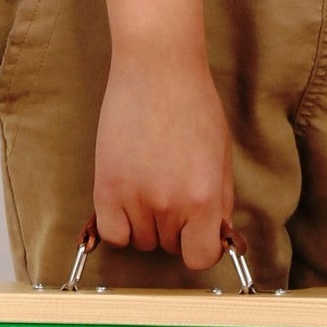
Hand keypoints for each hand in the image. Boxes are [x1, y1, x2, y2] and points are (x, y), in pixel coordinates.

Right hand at [92, 50, 233, 269]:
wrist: (156, 68)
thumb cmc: (193, 106)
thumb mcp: (220, 158)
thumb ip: (219, 203)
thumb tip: (214, 238)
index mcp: (203, 199)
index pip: (200, 257)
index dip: (199, 247)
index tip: (196, 234)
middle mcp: (169, 204)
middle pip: (169, 247)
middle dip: (174, 228)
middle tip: (171, 192)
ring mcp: (134, 198)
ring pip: (141, 241)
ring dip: (146, 225)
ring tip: (149, 188)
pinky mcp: (106, 188)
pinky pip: (113, 234)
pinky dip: (120, 226)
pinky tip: (127, 202)